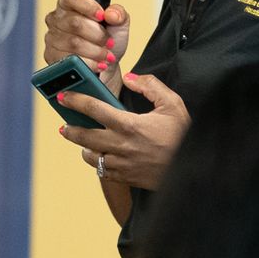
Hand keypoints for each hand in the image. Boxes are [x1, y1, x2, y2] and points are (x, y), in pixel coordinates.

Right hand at [43, 0, 130, 93]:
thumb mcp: (119, 23)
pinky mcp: (52, 56)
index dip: (88, 6)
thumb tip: (111, 14)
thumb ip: (119, 13)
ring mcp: (52, 37)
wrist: (106, 65)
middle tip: (110, 42)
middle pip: (75, 23)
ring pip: (74, 43)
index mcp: (70, 4)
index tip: (102, 16)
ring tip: (106, 55)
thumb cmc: (109, 41)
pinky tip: (97, 64)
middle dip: (98, 35)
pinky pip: (70, 59)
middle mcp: (57, 18)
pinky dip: (89, 63)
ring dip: (95, 51)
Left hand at [57, 72, 189, 191]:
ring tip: (86, 142)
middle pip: (84, 136)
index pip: (94, 109)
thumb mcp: (173, 104)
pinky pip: (103, 172)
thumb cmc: (184, 136)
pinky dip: (99, 164)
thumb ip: (151, 86)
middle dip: (70, 129)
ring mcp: (122, 165)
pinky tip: (104, 157)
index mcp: (130, 125)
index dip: (76, 101)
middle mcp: (121, 146)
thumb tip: (130, 78)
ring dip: (85, 148)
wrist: (194, 170)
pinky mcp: (126, 178)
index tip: (64, 97)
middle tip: (65, 124)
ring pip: (91, 157)